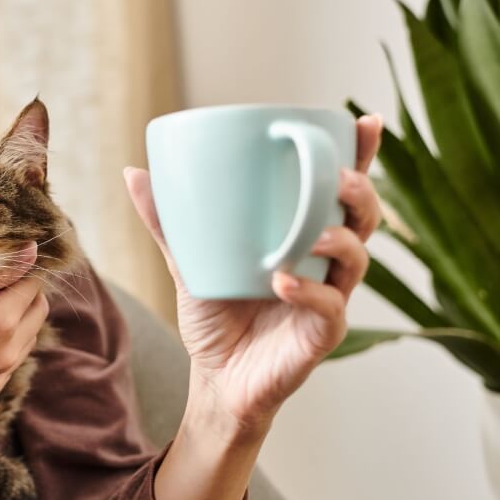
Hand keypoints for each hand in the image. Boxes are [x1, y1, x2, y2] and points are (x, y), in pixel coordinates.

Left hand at [124, 115, 383, 437]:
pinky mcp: (322, 334)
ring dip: (339, 240)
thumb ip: (168, 222)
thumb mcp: (188, 261)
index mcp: (305, 236)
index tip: (365, 120)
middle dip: (360, 192)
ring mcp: (329, 298)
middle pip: (364, 219)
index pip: (341, 191)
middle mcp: (326, 263)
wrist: (216, 378)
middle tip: (338, 176)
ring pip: (357, 260)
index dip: (361, 155)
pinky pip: (329, 308)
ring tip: (310, 234)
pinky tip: (282, 281)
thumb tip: (134, 173)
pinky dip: (308, 292)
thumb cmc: (215, 316)